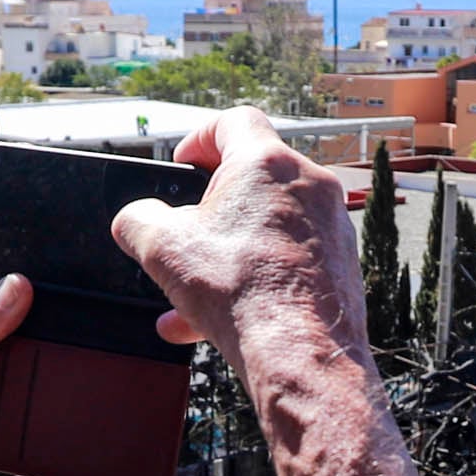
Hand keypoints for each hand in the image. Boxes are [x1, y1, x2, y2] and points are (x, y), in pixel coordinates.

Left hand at [0, 273, 30, 475]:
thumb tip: (16, 290)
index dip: (6, 291)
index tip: (39, 295)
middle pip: (4, 332)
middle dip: (21, 340)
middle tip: (40, 343)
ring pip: (12, 372)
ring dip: (21, 378)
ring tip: (33, 378)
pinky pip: (12, 412)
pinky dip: (22, 412)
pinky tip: (33, 407)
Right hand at [108, 110, 372, 380]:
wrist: (302, 354)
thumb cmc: (240, 292)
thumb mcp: (161, 248)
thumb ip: (137, 219)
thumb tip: (134, 218)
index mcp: (266, 162)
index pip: (233, 121)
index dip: (200, 137)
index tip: (182, 164)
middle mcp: (309, 183)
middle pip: (252, 178)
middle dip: (211, 207)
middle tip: (186, 230)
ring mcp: (332, 223)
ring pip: (267, 226)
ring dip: (227, 252)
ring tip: (190, 293)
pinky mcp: (341, 262)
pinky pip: (288, 259)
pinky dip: (255, 278)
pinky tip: (217, 319)